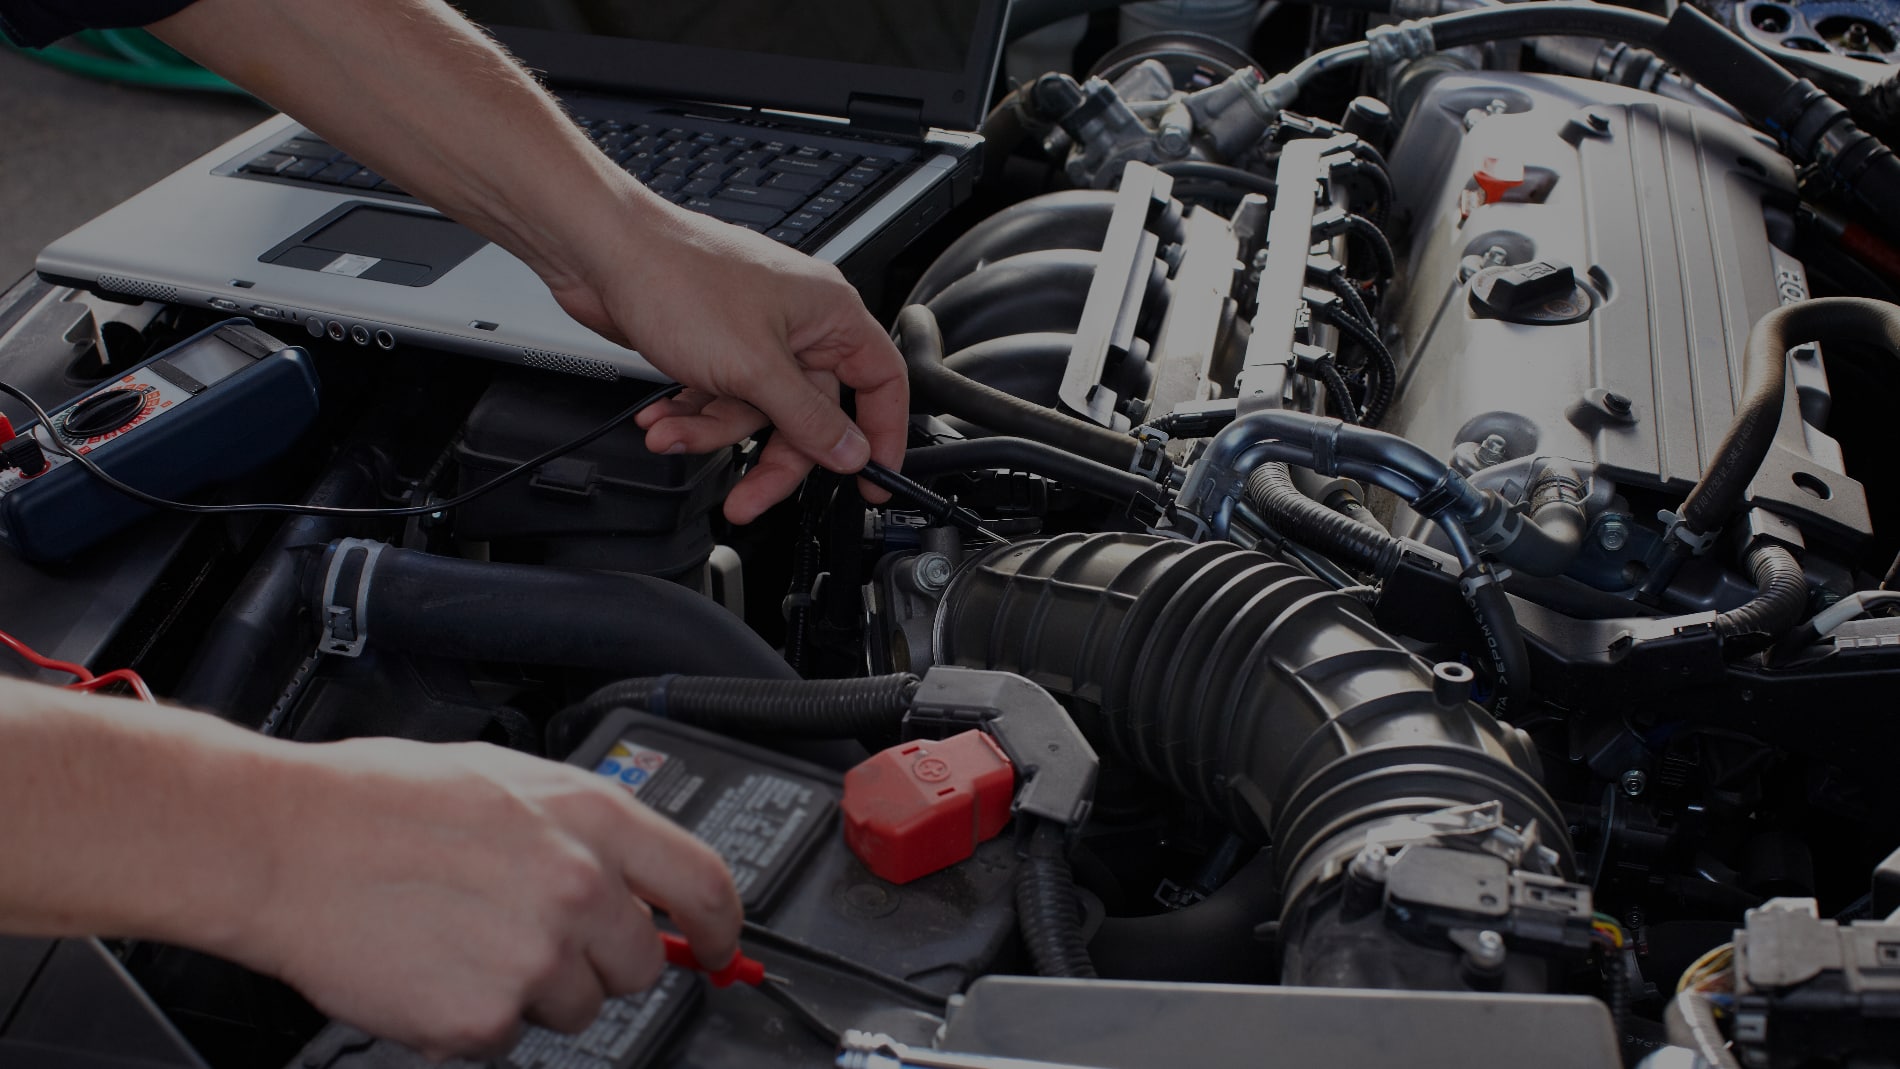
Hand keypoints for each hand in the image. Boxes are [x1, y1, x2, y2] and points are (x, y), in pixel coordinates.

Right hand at [234, 738, 741, 1057]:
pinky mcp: (485, 1018)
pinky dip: (476, 1019)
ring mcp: (535, 959)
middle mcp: (578, 890)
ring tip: (467, 941)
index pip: (703, 884)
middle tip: (535, 936)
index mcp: (592, 819)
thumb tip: (631, 869)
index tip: (716, 942)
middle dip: (600, 961)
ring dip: (536, 991)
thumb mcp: (507, 778)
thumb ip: (582, 827)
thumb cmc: (378, 800)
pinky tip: (434, 968)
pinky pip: (508, 1038)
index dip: (720, 924)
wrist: (284, 845)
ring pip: (577, 1008)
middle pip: (641, 965)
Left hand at [548, 200, 908, 523]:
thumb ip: (808, 419)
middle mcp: (799, 325)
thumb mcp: (755, 369)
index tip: (871, 479)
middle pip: (810, 416)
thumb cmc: (678, 279)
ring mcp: (755, 336)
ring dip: (712, 433)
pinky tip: (663, 418)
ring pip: (756, 414)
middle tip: (750, 497)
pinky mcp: (716, 346)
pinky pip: (720, 399)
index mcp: (829, 314)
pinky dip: (691, 415)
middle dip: (773, 459)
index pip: (881, 383)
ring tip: (673, 434)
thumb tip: (850, 452)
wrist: (601, 254)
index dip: (881, 435)